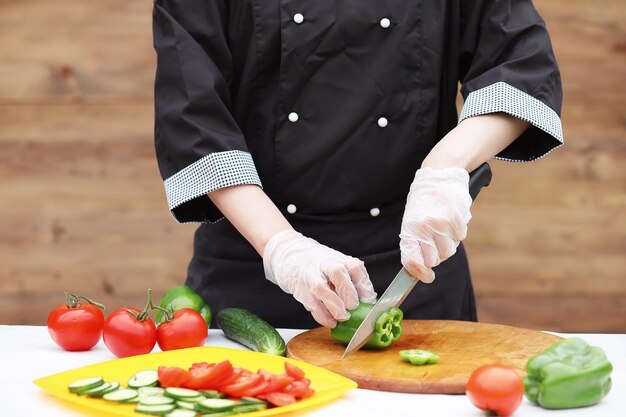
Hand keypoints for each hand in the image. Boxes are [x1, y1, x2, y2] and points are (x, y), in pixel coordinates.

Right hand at [263, 230, 376, 326]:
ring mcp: (310, 276)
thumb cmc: (321, 266)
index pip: (355, 268)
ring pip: (321, 288)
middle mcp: (325, 264)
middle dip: (347, 291)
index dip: (363, 285)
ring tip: (342, 317)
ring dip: (333, 305)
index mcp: (339, 259)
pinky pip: (310, 303)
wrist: (291, 257)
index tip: (368, 300)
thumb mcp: (339, 266)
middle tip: (353, 306)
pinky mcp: (299, 289)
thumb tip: (368, 301)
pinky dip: (321, 315)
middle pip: (337, 272)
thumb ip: (353, 281)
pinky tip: (330, 322)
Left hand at [399, 167, 471, 281]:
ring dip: (446, 246)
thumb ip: (414, 241)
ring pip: (447, 252)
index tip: (425, 277)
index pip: (412, 260)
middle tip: (434, 243)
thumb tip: (419, 267)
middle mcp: (425, 228)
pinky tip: (451, 221)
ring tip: (442, 230)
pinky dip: (456, 234)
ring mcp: (442, 225)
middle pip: (433, 260)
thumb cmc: (423, 200)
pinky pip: (459, 239)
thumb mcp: (412, 218)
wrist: (439, 175)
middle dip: (434, 256)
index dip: (419, 273)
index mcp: (409, 228)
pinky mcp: (458, 220)